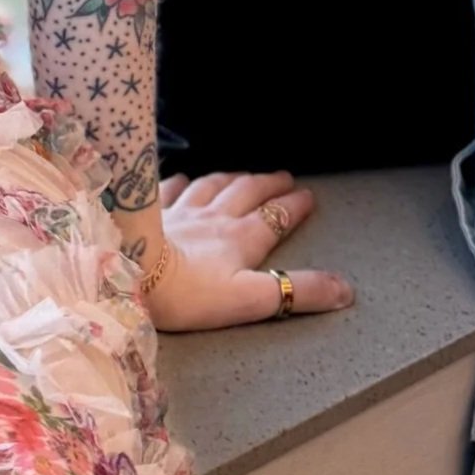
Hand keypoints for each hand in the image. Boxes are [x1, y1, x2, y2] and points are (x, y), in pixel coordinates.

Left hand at [144, 169, 356, 331]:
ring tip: (241, 174)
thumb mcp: (251, 300)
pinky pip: (168, 189)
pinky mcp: (148, 213)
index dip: (292, 207)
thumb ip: (298, 292)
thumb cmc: (189, 294)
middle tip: (284, 176)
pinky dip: (180, 181)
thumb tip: (345, 288)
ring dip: (230, 178)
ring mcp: (178, 212)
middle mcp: (212, 218)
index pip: (273, 218)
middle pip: (245, 194)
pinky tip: (181, 177)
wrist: (130, 274)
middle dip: (267, 185)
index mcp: (239, 239)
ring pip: (210, 187)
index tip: (308, 195)